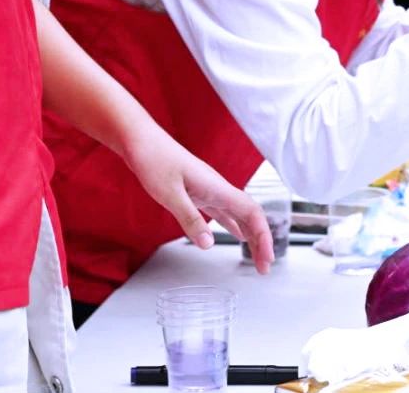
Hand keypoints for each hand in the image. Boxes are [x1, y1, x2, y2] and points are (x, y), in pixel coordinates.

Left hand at [122, 128, 273, 274]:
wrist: (142, 141)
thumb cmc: (154, 160)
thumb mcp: (169, 193)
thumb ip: (190, 218)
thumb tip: (209, 244)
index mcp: (218, 187)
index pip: (252, 213)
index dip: (264, 236)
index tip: (266, 259)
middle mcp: (219, 188)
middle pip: (251, 216)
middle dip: (261, 241)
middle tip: (264, 267)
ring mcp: (210, 190)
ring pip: (239, 214)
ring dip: (250, 235)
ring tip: (255, 256)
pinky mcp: (199, 192)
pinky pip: (224, 212)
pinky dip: (233, 225)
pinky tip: (235, 234)